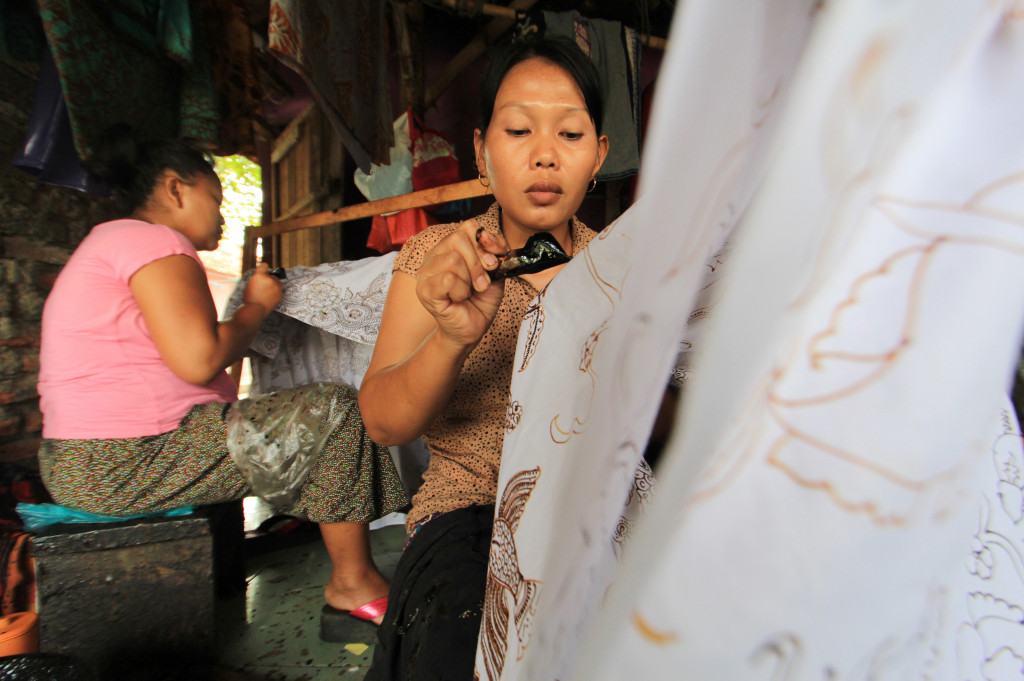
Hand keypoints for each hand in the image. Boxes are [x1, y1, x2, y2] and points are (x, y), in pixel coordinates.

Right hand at [244, 262, 282, 312]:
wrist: (255, 309)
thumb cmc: (250, 297)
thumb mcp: (250, 283)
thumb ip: (258, 277)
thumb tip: (265, 274)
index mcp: (260, 275)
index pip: (265, 265)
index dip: (263, 268)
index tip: (263, 271)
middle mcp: (269, 279)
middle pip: (273, 275)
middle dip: (269, 279)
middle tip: (263, 287)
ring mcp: (276, 286)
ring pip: (278, 282)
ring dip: (275, 285)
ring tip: (268, 291)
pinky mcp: (280, 294)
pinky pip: (280, 290)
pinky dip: (276, 292)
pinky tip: (270, 297)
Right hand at [416, 218, 507, 348]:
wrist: (471, 329)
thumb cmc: (480, 301)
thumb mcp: (495, 274)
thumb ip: (495, 253)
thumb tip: (490, 239)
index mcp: (450, 247)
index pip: (468, 227)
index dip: (486, 241)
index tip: (494, 262)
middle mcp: (435, 255)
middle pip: (459, 239)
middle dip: (478, 263)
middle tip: (482, 283)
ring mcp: (426, 272)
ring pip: (453, 259)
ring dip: (470, 280)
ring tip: (469, 292)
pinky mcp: (424, 290)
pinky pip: (448, 279)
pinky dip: (461, 291)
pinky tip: (459, 299)